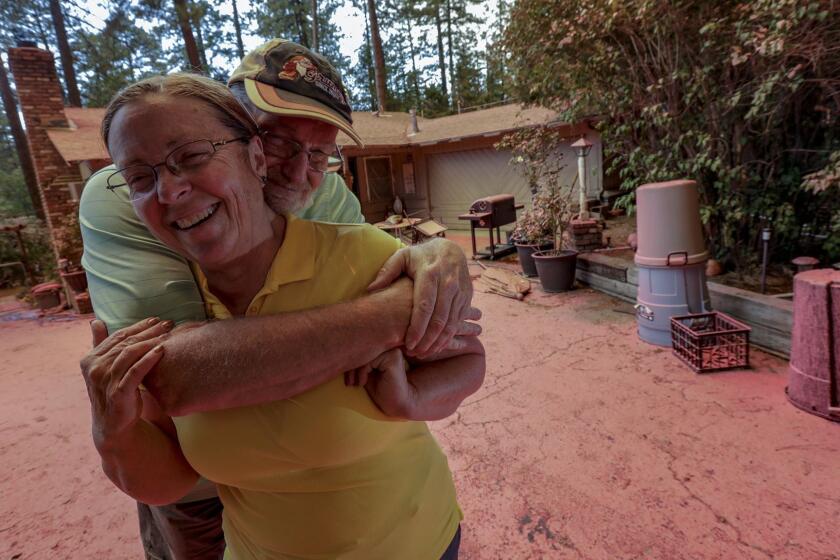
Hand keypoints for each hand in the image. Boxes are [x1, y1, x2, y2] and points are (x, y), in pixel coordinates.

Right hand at [80, 318, 172, 446]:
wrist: (114, 424)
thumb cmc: (113, 392)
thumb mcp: (106, 368)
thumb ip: (101, 345)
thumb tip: (96, 321)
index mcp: (90, 359)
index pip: (117, 337)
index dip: (137, 326)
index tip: (156, 319)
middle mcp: (94, 368)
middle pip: (125, 343)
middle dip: (148, 331)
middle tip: (168, 323)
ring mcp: (105, 380)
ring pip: (130, 354)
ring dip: (150, 341)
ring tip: (168, 334)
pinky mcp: (118, 392)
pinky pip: (135, 371)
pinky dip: (148, 359)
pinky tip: (161, 350)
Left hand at [350, 349, 415, 418]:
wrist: (396, 403)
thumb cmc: (381, 389)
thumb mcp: (365, 372)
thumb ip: (360, 359)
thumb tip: (343, 350)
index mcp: (384, 347)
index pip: (362, 346)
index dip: (351, 360)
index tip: (348, 379)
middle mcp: (390, 345)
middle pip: (362, 347)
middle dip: (351, 364)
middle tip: (349, 381)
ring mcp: (393, 349)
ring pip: (365, 352)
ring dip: (355, 369)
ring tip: (354, 383)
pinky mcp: (395, 355)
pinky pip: (370, 358)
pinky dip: (363, 371)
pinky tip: (363, 382)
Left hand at [368, 238, 477, 356]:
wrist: (450, 249)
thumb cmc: (421, 256)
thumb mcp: (402, 256)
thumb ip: (387, 271)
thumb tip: (371, 288)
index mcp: (430, 274)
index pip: (424, 306)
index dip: (417, 328)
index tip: (408, 344)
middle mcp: (448, 283)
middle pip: (439, 319)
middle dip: (427, 340)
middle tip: (414, 353)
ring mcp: (460, 291)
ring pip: (451, 323)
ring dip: (438, 341)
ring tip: (423, 353)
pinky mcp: (467, 298)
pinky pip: (459, 321)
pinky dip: (449, 336)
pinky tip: (437, 345)